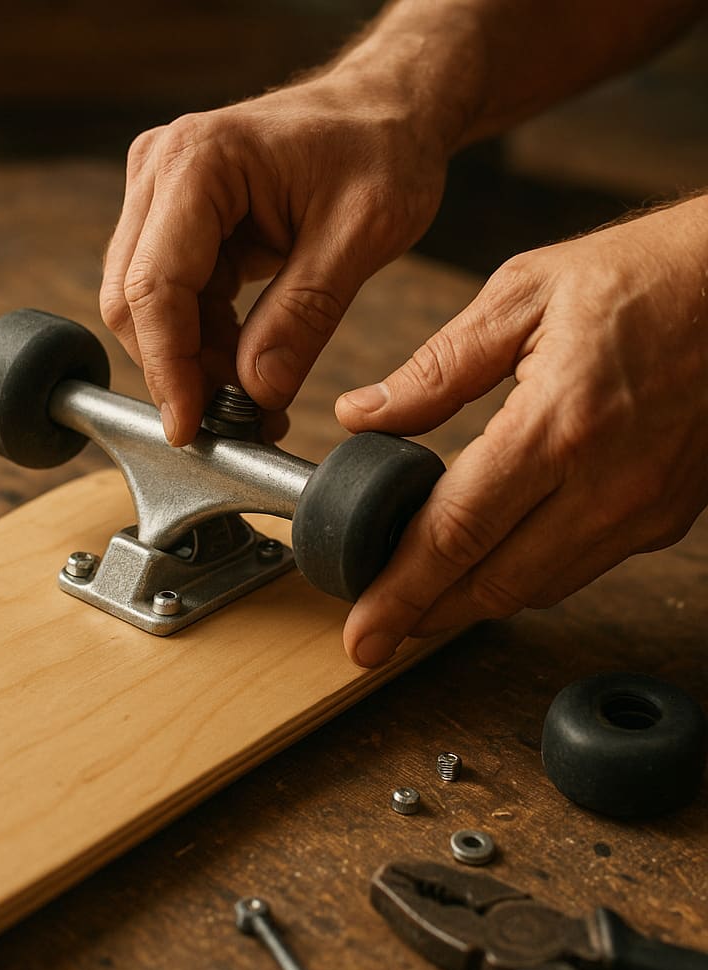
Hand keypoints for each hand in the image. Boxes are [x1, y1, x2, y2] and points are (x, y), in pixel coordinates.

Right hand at [100, 73, 449, 443]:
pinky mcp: (176, 224)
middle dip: (179, 371)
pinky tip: (248, 368)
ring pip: (149, 310)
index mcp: (198, 162)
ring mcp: (162, 198)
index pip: (154, 286)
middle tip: (237, 422)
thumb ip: (305, 314)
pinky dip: (205, 345)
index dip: (168, 367)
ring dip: (193, 363)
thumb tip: (256, 392)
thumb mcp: (363, 233)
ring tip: (256, 400)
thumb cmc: (381, 149)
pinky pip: (175, 302)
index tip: (191, 427)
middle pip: (134, 302)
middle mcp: (161, 174)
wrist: (385, 110)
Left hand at [336, 196, 707, 665]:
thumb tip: (361, 415)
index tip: (360, 631)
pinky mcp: (666, 516)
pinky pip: (579, 568)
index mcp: (558, 426)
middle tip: (373, 635)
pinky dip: (523, 577)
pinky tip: (486, 565)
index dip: (399, 590)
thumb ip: (436, 370)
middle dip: (424, 617)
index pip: (456, 533)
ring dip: (471, 604)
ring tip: (416, 603)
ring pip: (538, 589)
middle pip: (494, 583)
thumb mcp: (521, 297)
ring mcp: (644, 509)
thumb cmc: (643, 276)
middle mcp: (607, 484)